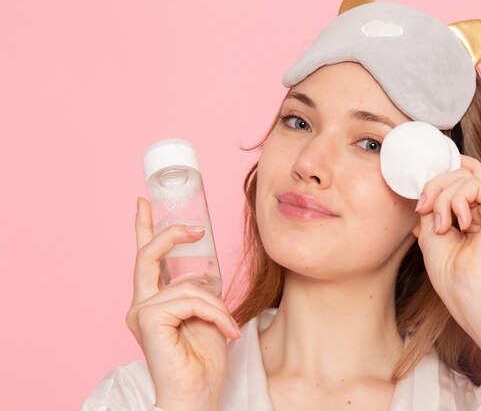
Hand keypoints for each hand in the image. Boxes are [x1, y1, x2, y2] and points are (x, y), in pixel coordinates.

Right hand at [125, 197, 240, 410]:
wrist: (197, 395)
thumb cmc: (203, 361)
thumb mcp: (207, 315)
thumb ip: (200, 291)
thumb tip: (206, 270)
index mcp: (154, 302)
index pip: (146, 260)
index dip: (143, 228)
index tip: (144, 202)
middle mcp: (141, 305)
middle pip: (148, 256)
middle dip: (170, 234)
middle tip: (196, 228)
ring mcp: (141, 313)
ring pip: (187, 285)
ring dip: (216, 304)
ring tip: (227, 327)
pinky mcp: (148, 320)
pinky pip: (189, 299)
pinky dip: (213, 313)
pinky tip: (223, 331)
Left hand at [412, 155, 480, 332]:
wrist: (464, 286)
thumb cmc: (448, 267)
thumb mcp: (430, 226)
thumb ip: (433, 200)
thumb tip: (428, 181)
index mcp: (475, 211)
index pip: (461, 174)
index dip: (440, 175)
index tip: (421, 200)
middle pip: (459, 171)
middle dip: (434, 187)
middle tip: (423, 210)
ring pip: (463, 176)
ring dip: (442, 199)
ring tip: (441, 226)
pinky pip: (473, 184)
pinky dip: (456, 201)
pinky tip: (460, 225)